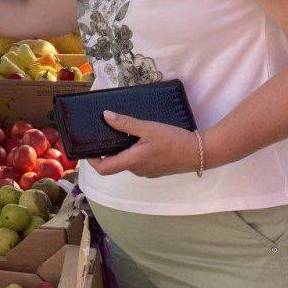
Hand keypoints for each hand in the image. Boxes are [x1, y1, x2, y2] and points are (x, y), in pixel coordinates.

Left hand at [85, 111, 200, 178]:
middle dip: (108, 150)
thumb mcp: (148, 128)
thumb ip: (126, 123)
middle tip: (103, 132)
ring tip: (121, 131)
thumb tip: (105, 116)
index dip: (92, 161)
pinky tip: (139, 137)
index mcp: (133, 162)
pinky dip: (134, 151)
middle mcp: (138, 170)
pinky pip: (139, 161)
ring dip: (122, 149)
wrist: (200, 152)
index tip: (87, 148)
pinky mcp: (156, 169)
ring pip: (128, 161)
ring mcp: (148, 171)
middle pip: (116, 163)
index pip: (104, 169)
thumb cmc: (174, 140)